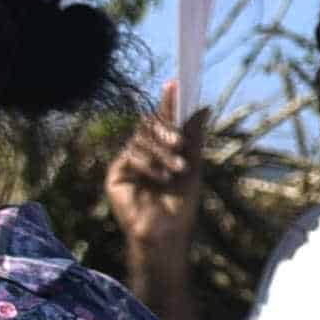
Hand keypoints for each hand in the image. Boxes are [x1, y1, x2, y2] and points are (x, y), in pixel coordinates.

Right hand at [107, 90, 204, 271]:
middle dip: (166, 130)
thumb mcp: (193, 167)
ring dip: (161, 151)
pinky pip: (130, 155)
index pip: (164, 121)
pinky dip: (148, 163)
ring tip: (177, 169)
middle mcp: (145, 153)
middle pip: (150, 126)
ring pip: (141, 138)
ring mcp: (129, 163)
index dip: (168, 102)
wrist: (167, 234)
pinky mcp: (116, 174)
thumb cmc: (181, 205)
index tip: (175, 84)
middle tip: (179, 143)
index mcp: (163, 150)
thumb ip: (194, 137)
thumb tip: (204, 107)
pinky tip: (160, 178)